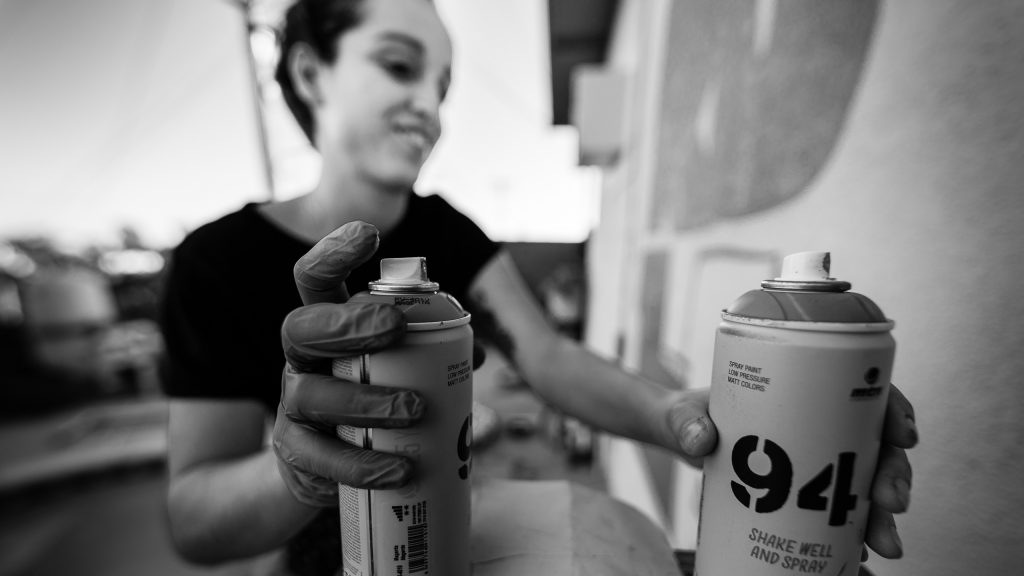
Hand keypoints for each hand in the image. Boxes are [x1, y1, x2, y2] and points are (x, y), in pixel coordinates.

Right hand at [272, 221, 422, 507]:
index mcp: (328, 327)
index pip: (315, 279)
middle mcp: (302, 359)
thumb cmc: (373, 400)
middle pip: (301, 326)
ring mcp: (293, 404)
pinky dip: (360, 465)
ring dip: (365, 400)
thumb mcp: (401, 370)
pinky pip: (319, 457)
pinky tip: (396, 469)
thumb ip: (439, 357)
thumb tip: (479, 357)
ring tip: (414, 411)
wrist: (327, 468)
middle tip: (394, 326)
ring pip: (311, 393)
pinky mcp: (296, 453)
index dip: (333, 253)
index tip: (368, 233)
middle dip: (347, 322)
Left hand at [666, 383, 917, 558]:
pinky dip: (857, 532)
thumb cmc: (688, 414)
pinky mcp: (805, 490)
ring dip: (883, 514)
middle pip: (875, 444)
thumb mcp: (683, 413)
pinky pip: (844, 510)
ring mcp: (815, 457)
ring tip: (882, 544)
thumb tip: (700, 441)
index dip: (894, 410)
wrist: (677, 438)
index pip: (864, 391)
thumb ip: (685, 422)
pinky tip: (861, 552)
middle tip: (891, 502)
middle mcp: (819, 423)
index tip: (903, 435)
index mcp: (803, 388)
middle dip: (894, 474)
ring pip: (867, 482)